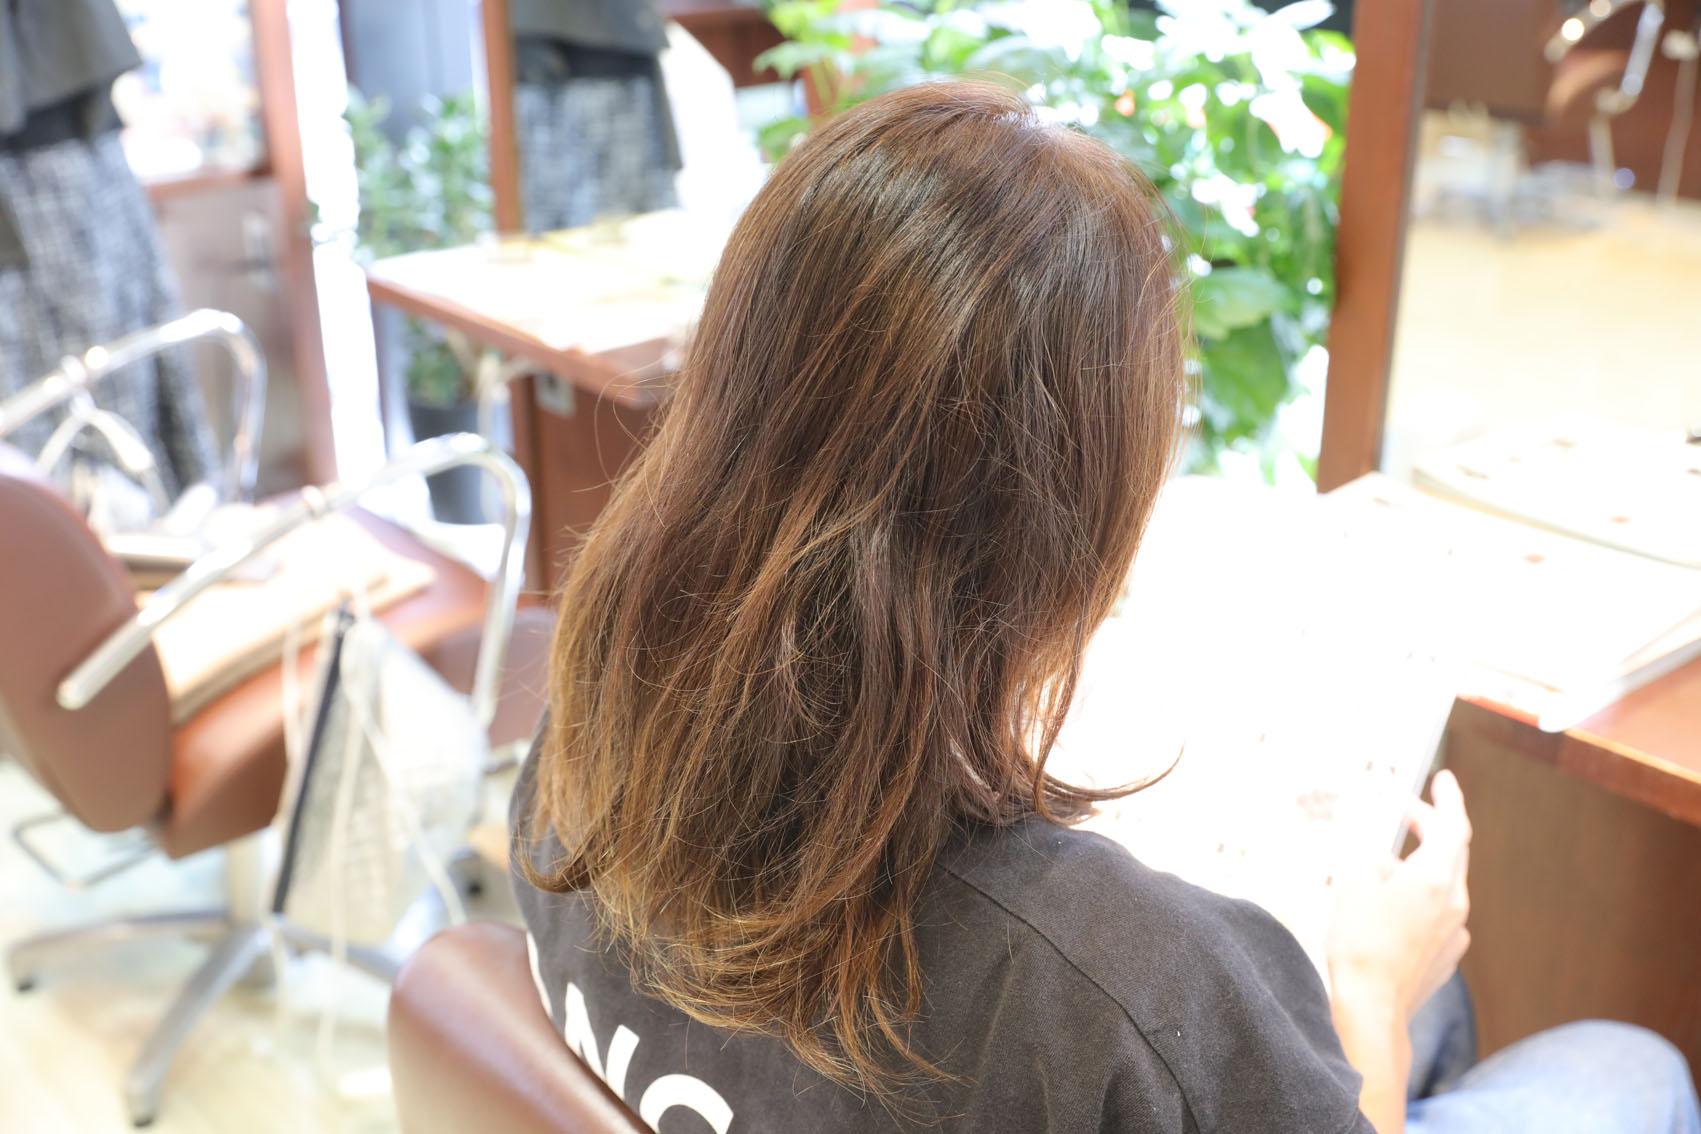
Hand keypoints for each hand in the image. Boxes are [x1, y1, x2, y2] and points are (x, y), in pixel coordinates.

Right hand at [1325, 770, 1471, 1133]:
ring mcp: (1454, 932)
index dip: (1448, 798)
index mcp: (1436, 878)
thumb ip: (1371, 855)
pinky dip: (1418, 897)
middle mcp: (1455, 903)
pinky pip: (1437, 913)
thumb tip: (1383, 853)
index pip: (1453, 825)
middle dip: (1430, 827)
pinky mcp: (1445, 955)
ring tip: (1380, 865)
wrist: (1372, 1008)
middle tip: (1406, 812)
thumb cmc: (1360, 943)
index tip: (1442, 779)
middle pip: (1451, 852)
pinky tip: (1388, 908)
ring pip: (1442, 883)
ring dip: (1418, 864)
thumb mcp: (1354, 882)